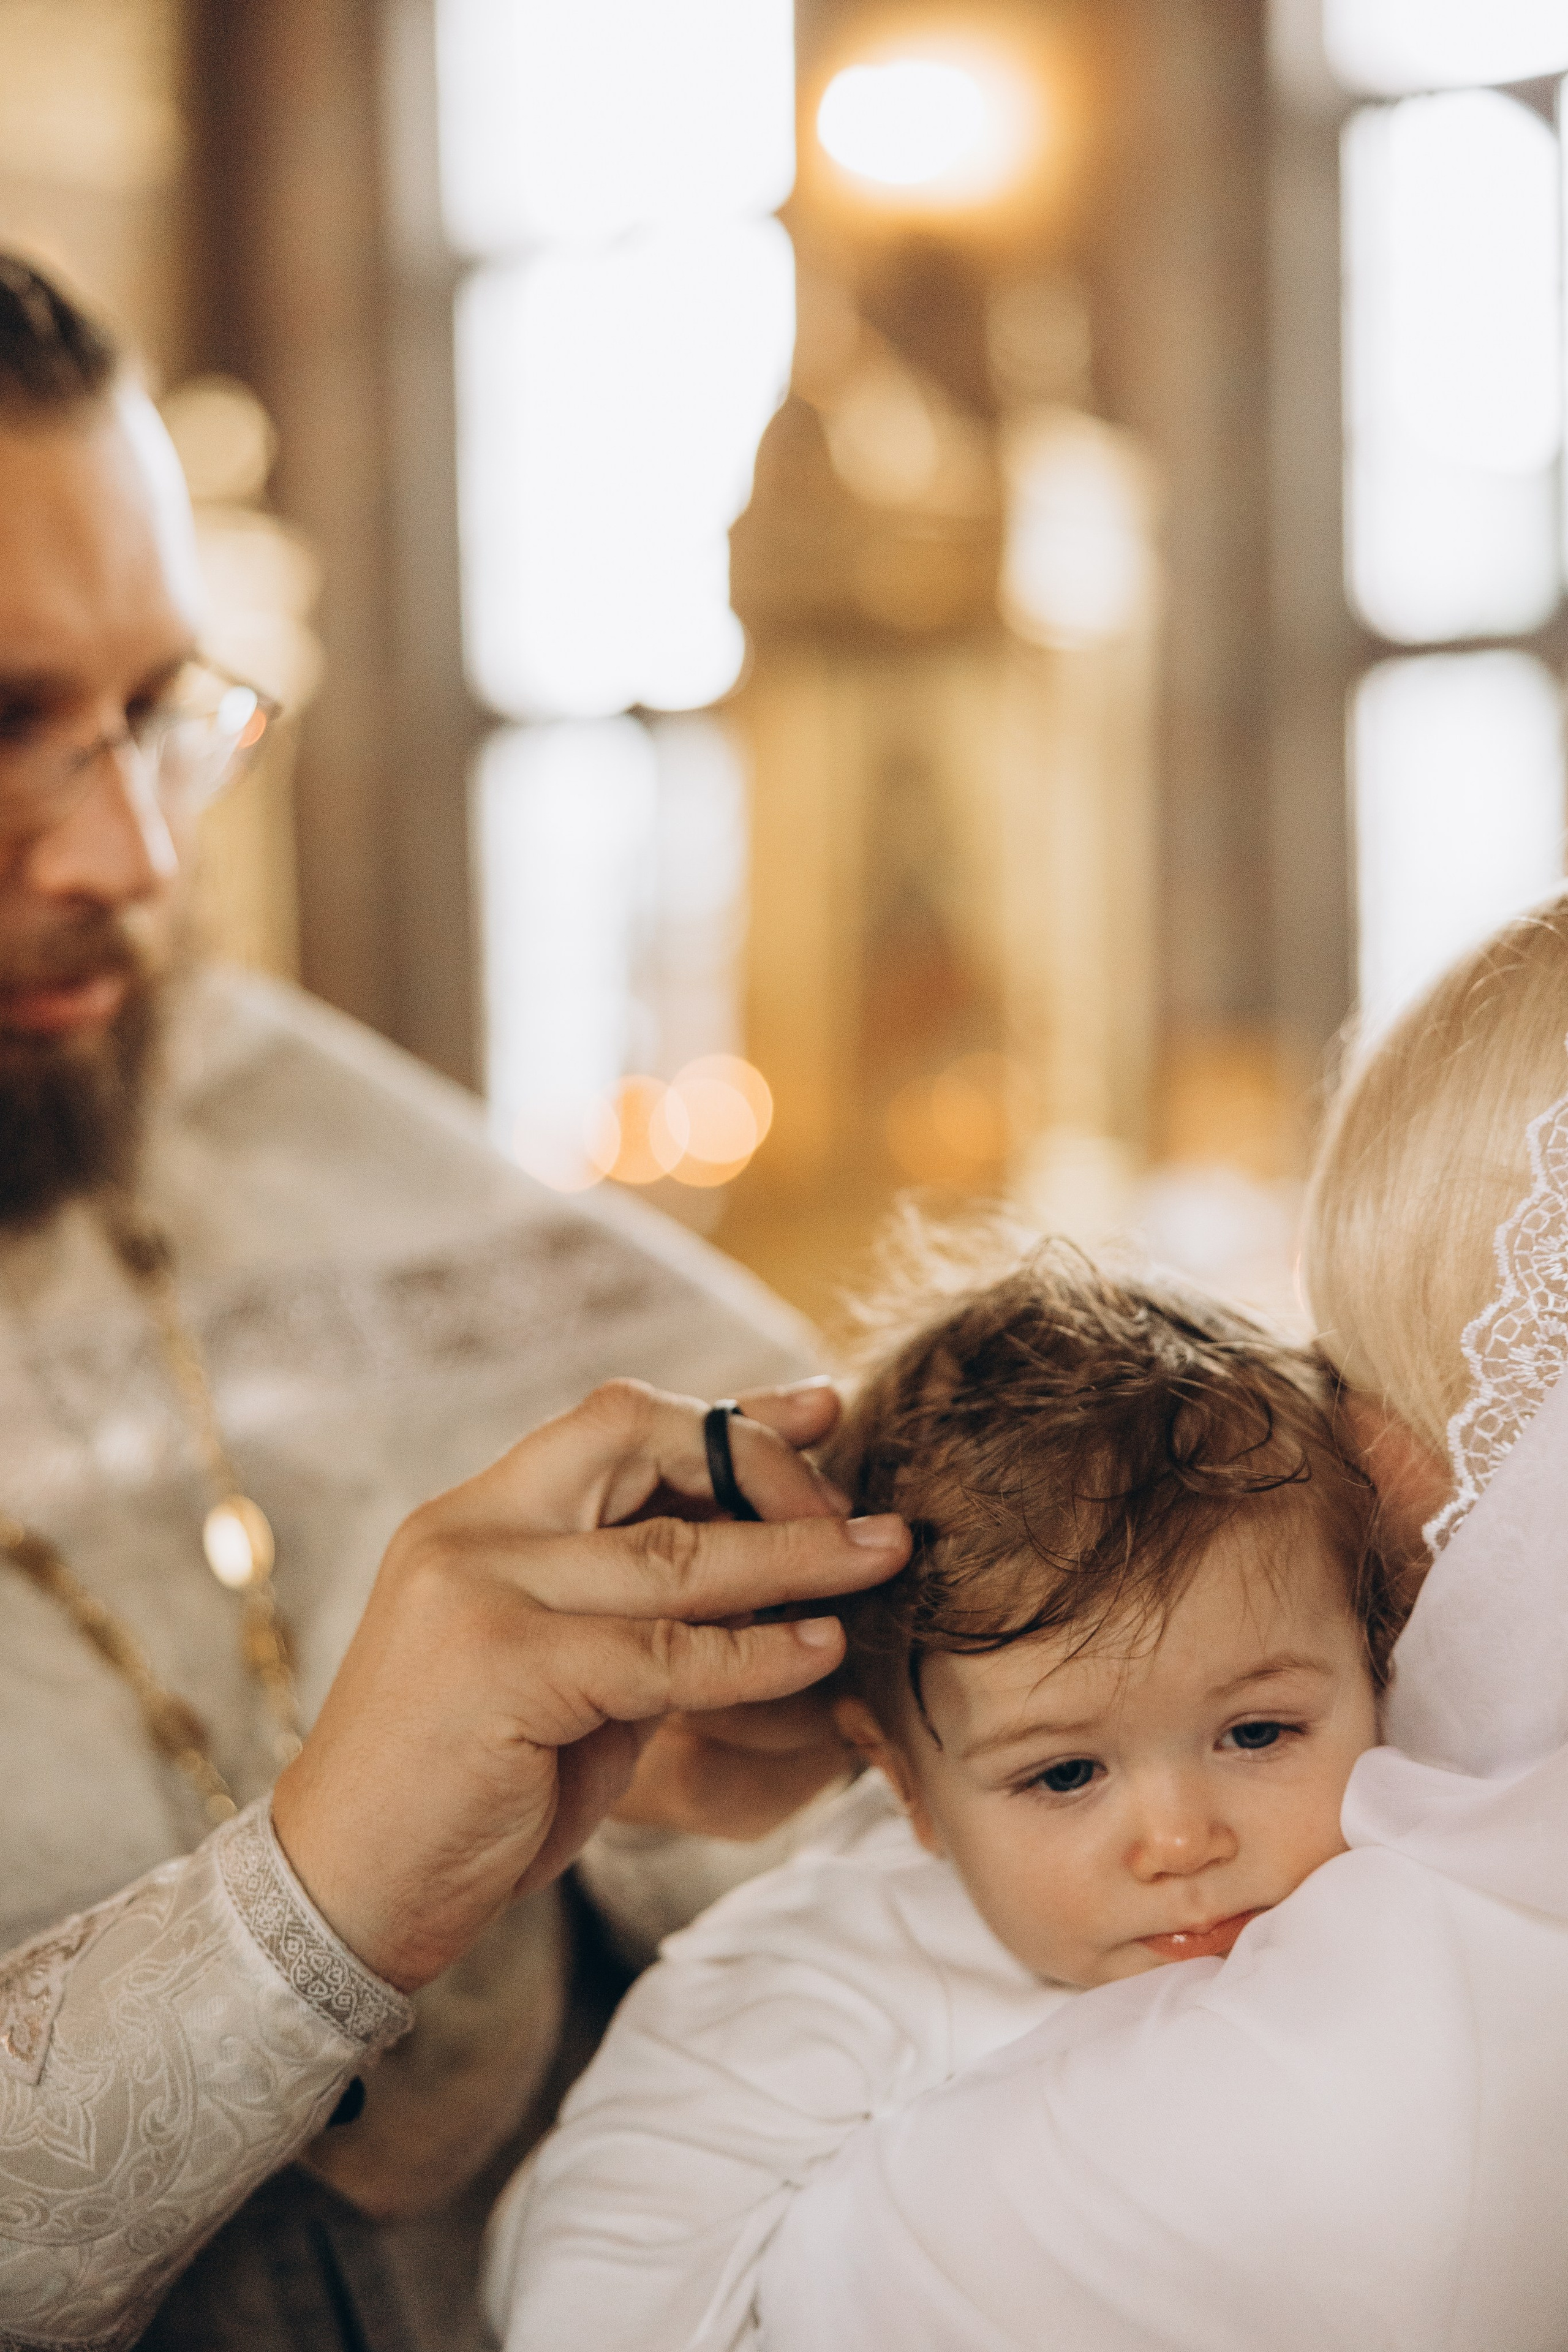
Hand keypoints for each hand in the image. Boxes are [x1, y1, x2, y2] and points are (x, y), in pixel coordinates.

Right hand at [271, 1379, 907, 1990]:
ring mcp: (479, 1591)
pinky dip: (759, 1653)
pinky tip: (823, 1652)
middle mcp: (469, 1530)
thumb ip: (632, 1610)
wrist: (344, 1893)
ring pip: (673, 1548)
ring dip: (799, 1555)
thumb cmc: (461, 1789)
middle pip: (639, 1438)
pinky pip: (667, 1650)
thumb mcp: (553, 1670)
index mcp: (474, 1516)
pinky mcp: (506, 1667)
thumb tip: (768, 1577)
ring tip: (884, 1557)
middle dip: (764, 1464)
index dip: (727, 1412)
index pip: (614, 1420)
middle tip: (855, 1510)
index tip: (822, 1408)